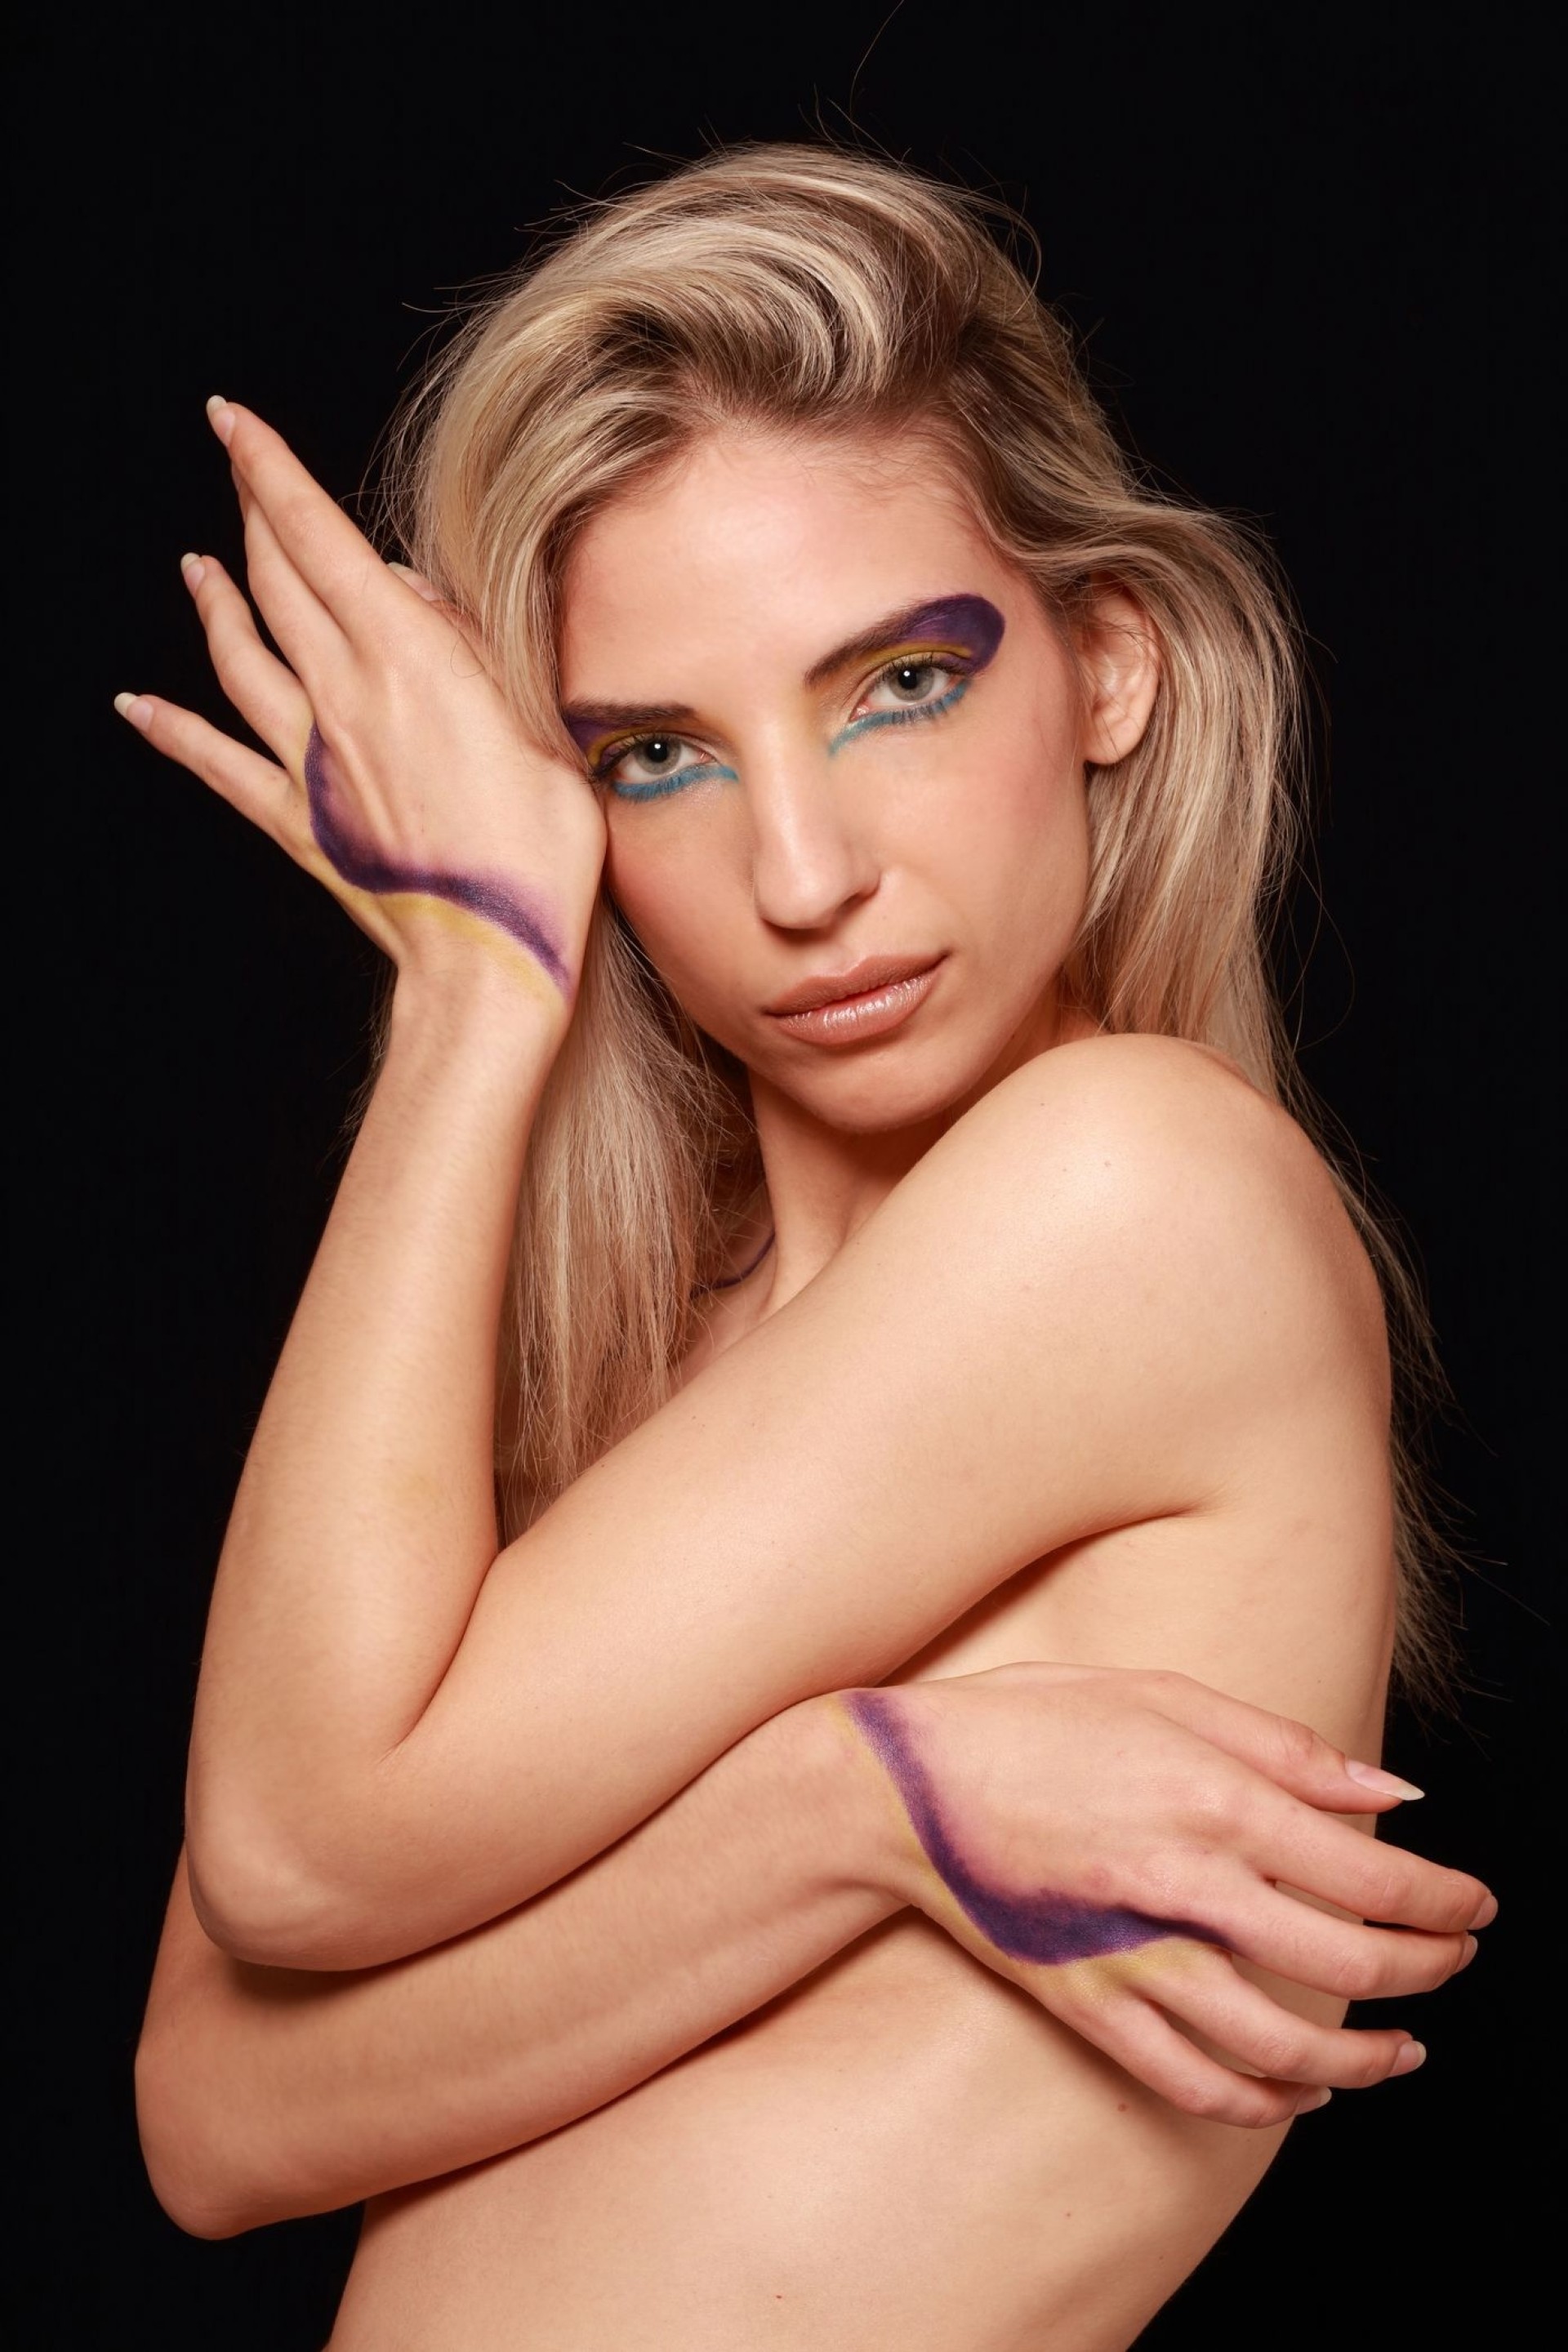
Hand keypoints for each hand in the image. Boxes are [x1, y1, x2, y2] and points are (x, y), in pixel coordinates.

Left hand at [115, 399, 605, 1004]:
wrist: (492, 957)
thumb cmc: (540, 854)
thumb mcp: (538, 731)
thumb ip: (475, 651)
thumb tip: (416, 595)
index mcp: (410, 661)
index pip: (322, 540)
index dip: (272, 473)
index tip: (235, 423)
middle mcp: (346, 697)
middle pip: (277, 585)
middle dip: (251, 514)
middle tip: (235, 467)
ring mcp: (312, 760)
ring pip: (241, 658)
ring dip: (215, 605)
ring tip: (197, 566)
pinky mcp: (298, 821)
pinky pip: (219, 763)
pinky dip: (172, 732)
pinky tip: (137, 709)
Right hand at [842, 1664, 1493, 2126]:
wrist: (898, 1789)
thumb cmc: (1030, 1721)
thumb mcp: (1158, 1692)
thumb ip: (1283, 1745)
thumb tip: (1393, 1790)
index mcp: (1211, 1796)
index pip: (1370, 1875)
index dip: (1443, 1900)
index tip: (1474, 1904)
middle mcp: (1185, 1886)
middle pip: (1348, 1964)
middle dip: (1425, 1973)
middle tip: (1453, 1964)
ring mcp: (1136, 1959)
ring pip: (1284, 2049)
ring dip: (1363, 2062)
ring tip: (1400, 2052)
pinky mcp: (1091, 2009)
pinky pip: (1197, 2087)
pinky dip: (1264, 2106)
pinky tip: (1298, 2093)